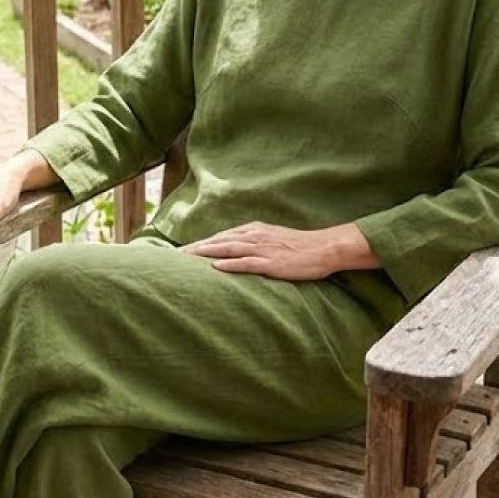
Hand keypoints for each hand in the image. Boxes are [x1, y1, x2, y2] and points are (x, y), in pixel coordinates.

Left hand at [180, 221, 367, 279]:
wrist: (324, 248)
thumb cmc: (299, 246)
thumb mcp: (273, 240)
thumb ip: (253, 244)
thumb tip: (235, 252)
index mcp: (254, 230)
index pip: (221, 236)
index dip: (201, 243)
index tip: (182, 251)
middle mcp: (254, 236)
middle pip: (219, 241)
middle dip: (195, 248)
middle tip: (174, 257)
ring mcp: (262, 249)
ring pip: (228, 249)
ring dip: (206, 253)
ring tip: (187, 260)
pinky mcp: (271, 262)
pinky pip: (247, 263)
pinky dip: (230, 264)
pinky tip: (216, 267)